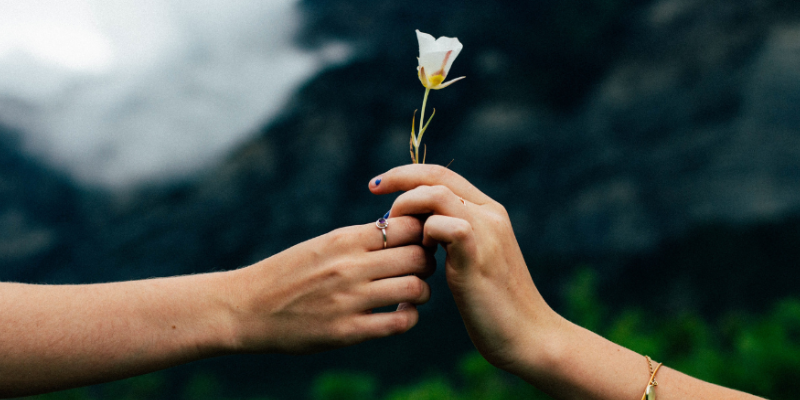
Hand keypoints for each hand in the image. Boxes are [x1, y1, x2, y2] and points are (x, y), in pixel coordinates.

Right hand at [227, 216, 435, 353]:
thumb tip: (400, 228)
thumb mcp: (322, 244)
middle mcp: (350, 267)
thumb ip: (359, 239)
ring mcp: (349, 300)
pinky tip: (400, 313)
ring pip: (415, 289)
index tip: (419, 241)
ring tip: (411, 292)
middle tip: (421, 267)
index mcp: (344, 240)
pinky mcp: (347, 331)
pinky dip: (409, 317)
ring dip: (422, 291)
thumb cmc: (288, 273)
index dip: (422, 233)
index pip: (407, 226)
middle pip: (417, 256)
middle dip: (427, 261)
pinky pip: (399, 323)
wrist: (246, 307)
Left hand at [370, 165, 559, 372]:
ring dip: (407, 207)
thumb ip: (452, 238)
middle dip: (399, 179)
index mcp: (489, 212)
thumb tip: (419, 227)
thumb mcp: (472, 260)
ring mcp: (487, 232)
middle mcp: (490, 214)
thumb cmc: (494, 304)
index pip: (443, 175)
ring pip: (437, 194)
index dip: (408, 174)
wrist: (528, 335)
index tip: (379, 184)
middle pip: (437, 176)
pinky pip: (444, 225)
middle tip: (374, 190)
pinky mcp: (478, 256)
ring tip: (396, 231)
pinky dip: (424, 234)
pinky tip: (423, 254)